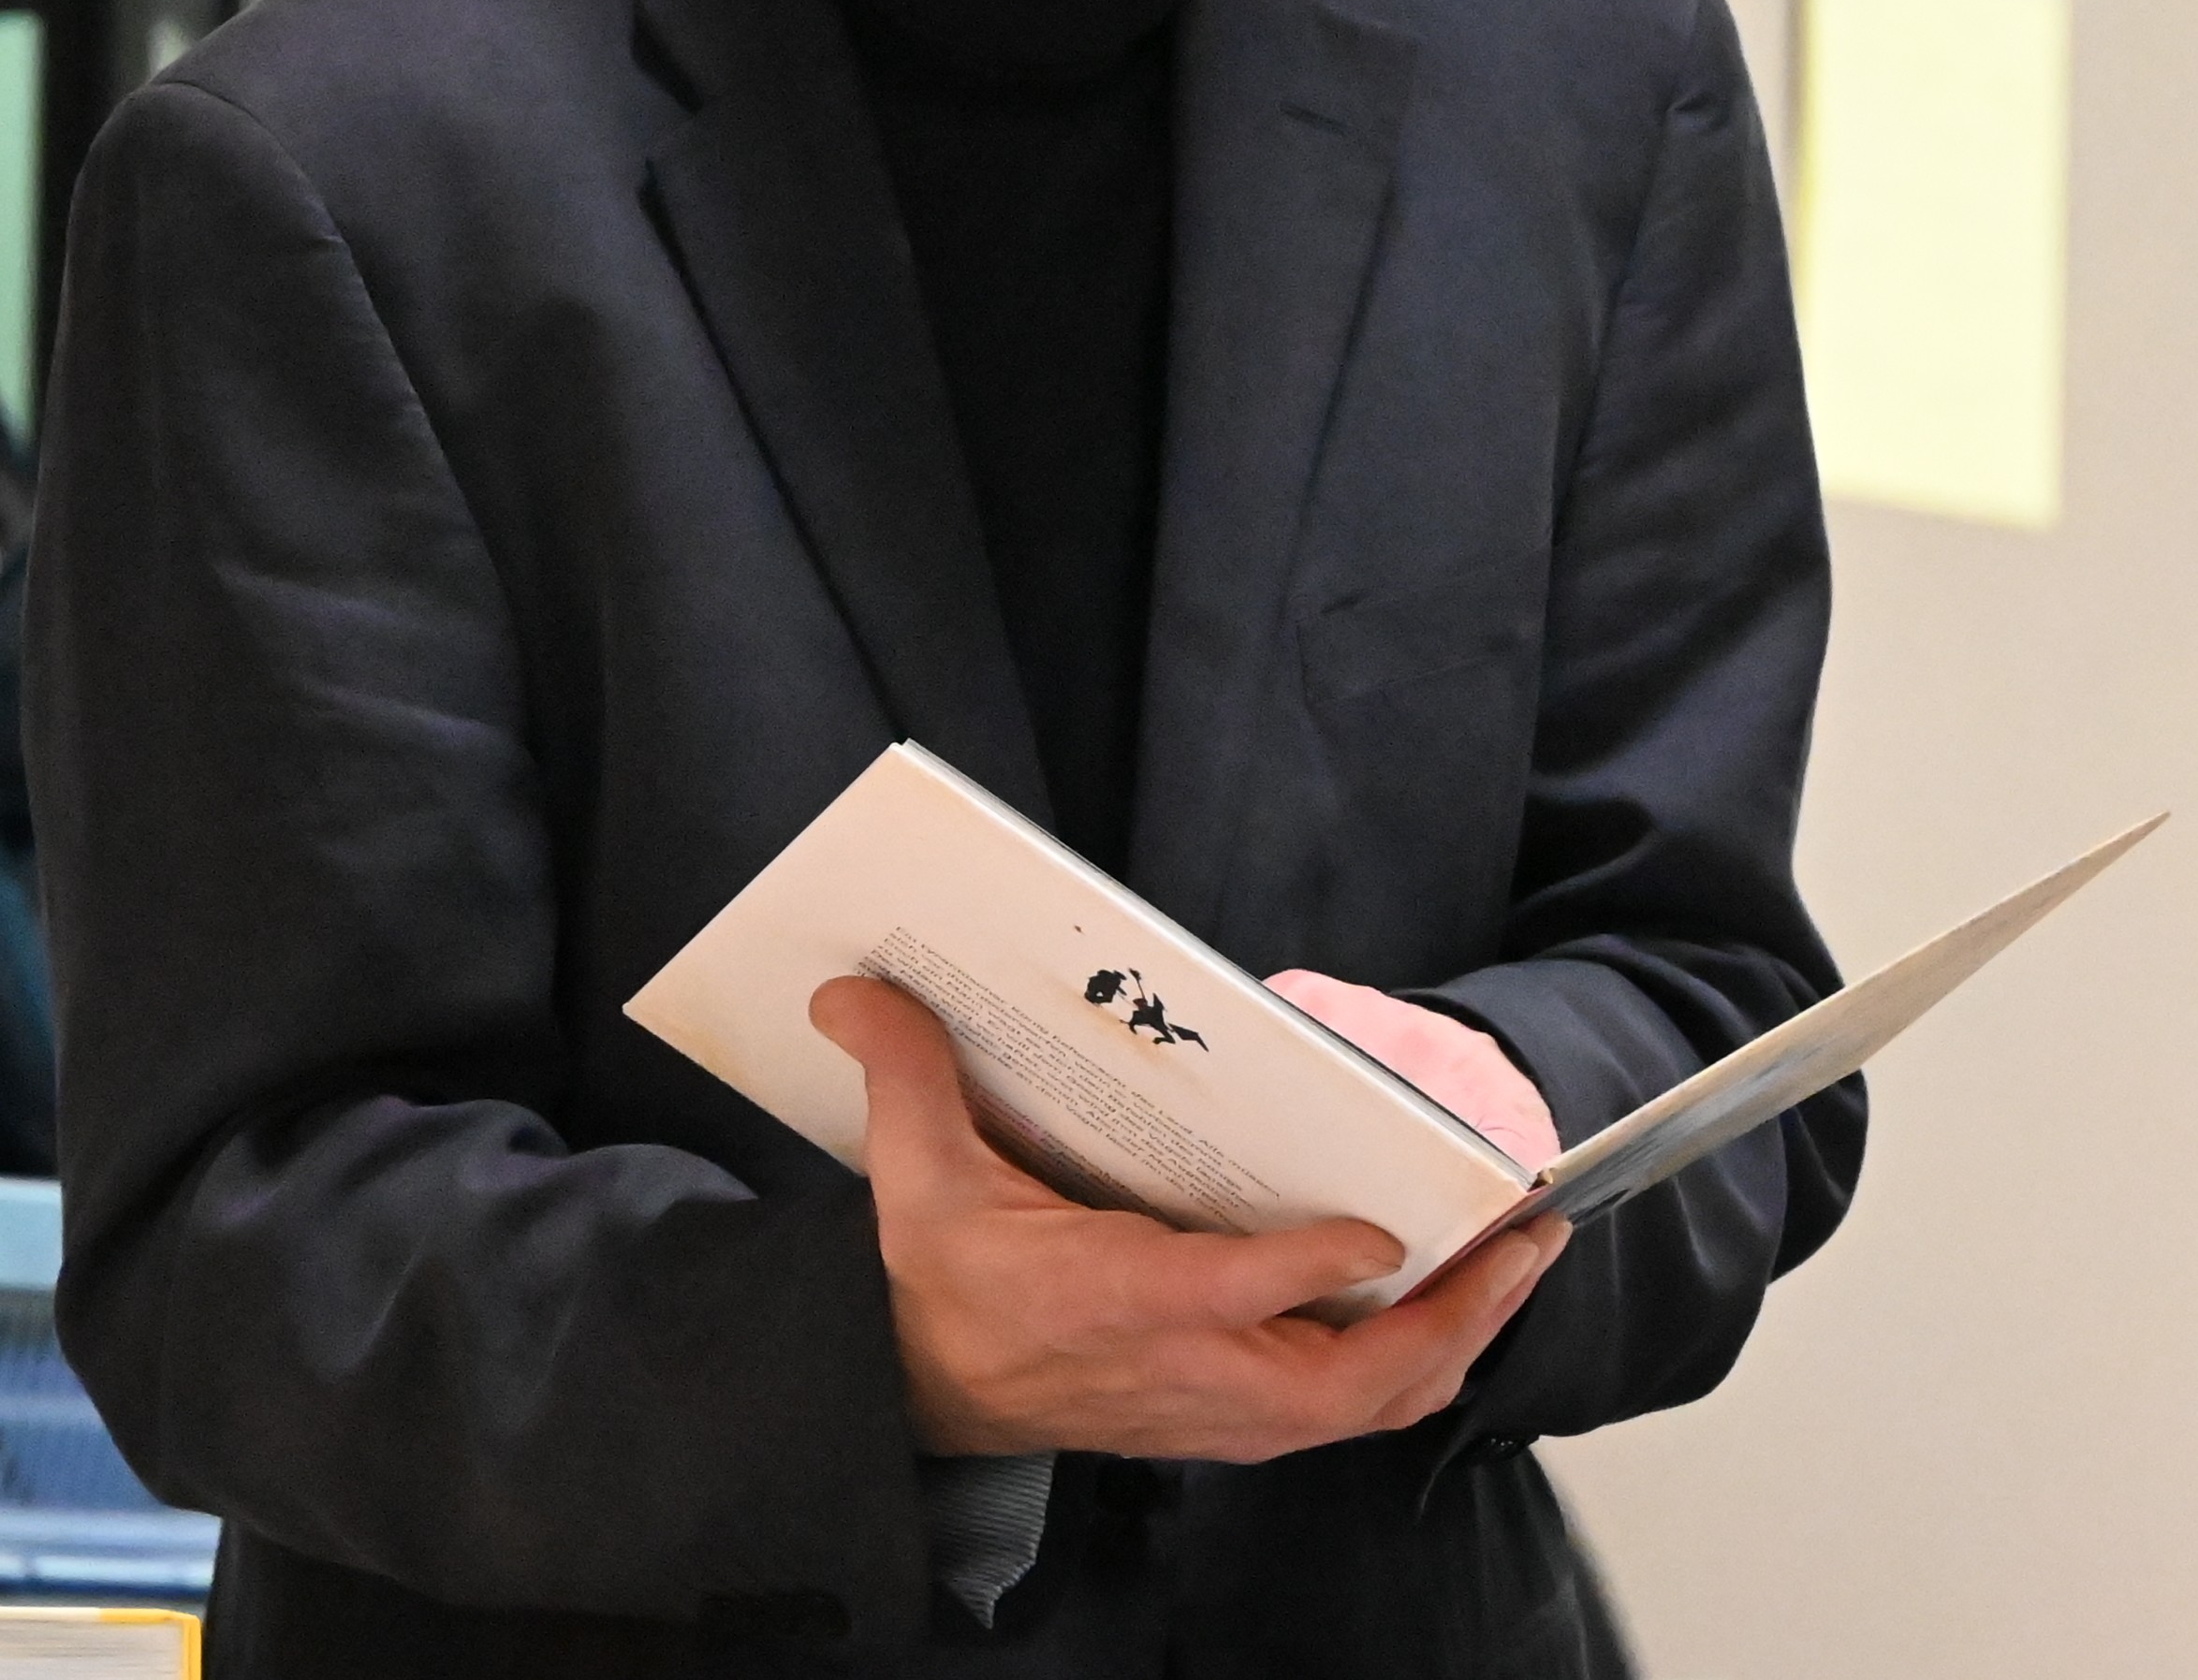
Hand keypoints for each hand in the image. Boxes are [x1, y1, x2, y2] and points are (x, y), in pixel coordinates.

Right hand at [811, 974, 1568, 1459]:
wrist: (912, 1397)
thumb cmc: (935, 1283)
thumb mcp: (914, 1175)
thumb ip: (903, 1073)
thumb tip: (850, 988)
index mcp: (1115, 1299)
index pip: (1234, 1296)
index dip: (1313, 1265)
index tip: (1384, 1222)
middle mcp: (1183, 1370)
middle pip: (1348, 1378)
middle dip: (1453, 1317)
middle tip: (1525, 1242)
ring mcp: (1214, 1409)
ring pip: (1366, 1406)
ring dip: (1453, 1345)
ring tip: (1517, 1270)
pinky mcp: (1227, 1423)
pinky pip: (1347, 1414)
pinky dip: (1412, 1370)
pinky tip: (1448, 1314)